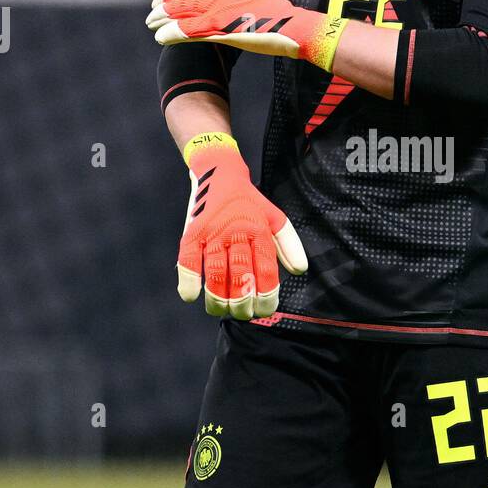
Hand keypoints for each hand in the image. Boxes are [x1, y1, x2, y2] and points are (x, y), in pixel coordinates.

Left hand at [147, 0, 346, 71]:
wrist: (293, 26)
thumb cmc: (278, 7)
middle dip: (163, 1)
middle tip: (152, 12)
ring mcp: (219, 7)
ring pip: (181, 9)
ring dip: (162, 17)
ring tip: (151, 25)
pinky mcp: (221, 27)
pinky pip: (189, 29)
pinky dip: (172, 33)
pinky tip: (161, 38)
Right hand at [178, 132, 306, 318]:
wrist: (219, 173)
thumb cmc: (249, 203)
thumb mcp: (274, 217)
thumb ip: (288, 244)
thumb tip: (300, 271)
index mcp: (258, 230)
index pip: (265, 269)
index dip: (266, 294)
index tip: (265, 309)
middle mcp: (236, 232)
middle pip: (240, 274)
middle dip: (242, 301)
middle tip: (243, 314)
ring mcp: (212, 233)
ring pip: (214, 271)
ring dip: (217, 297)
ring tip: (221, 311)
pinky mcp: (191, 233)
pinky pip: (187, 259)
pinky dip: (188, 279)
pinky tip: (191, 296)